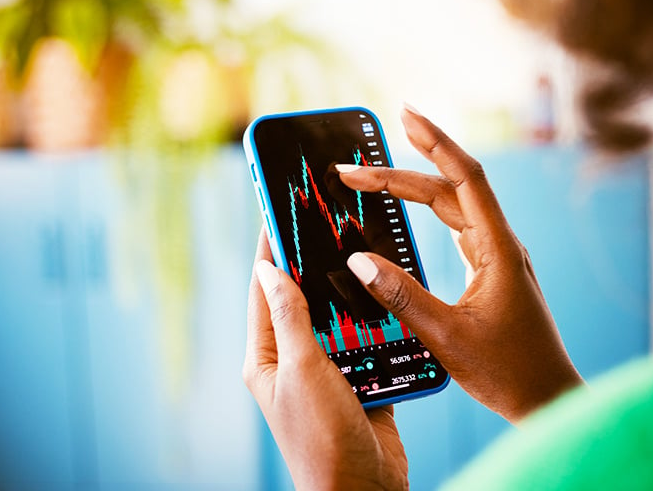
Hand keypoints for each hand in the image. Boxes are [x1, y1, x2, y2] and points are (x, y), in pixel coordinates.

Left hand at [243, 230, 408, 490]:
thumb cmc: (322, 439)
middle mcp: (294, 362)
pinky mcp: (360, 382)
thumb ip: (291, 319)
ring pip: (339, 319)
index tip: (278, 213)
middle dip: (314, 265)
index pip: (265, 291)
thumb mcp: (302, 371)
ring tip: (360, 253)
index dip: (270, 251)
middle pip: (303, 300)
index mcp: (268, 358)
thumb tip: (268, 270)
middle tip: (329, 225)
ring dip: (350, 294)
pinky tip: (388, 300)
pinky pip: (368, 341)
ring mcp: (328, 373)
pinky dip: (378, 323)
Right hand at [338, 105, 582, 422]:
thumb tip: (359, 260)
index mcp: (497, 250)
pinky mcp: (492, 272)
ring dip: (415, 189)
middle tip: (356, 165)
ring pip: (453, 208)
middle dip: (404, 171)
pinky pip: (457, 228)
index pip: (465, 178)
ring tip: (376, 177)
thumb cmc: (508, 372)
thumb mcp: (446, 336)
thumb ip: (401, 296)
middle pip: (451, 189)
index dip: (435, 142)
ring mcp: (497, 257)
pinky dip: (430, 213)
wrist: (548, 399)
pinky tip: (413, 210)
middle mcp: (500, 245)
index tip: (404, 115)